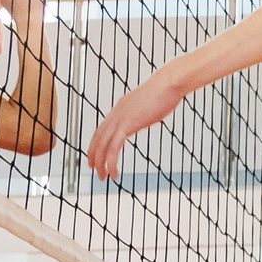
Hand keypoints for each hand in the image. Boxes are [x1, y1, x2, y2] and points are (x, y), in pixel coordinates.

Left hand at [85, 67, 187, 181]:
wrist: (168, 84)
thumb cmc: (164, 92)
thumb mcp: (148, 103)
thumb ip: (142, 111)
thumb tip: (144, 114)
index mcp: (120, 108)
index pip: (101, 129)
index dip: (96, 144)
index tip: (95, 155)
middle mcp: (116, 113)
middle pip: (97, 138)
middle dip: (94, 156)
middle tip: (95, 170)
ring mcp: (120, 119)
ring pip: (102, 145)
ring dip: (101, 163)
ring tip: (104, 177)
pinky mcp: (127, 125)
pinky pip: (113, 148)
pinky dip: (111, 162)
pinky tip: (114, 172)